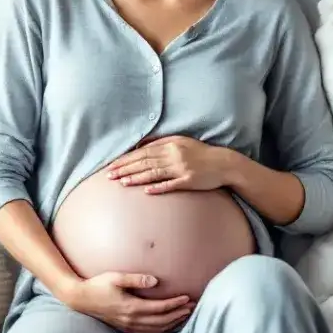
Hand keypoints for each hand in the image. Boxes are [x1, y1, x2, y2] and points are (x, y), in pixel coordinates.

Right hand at [58, 272, 192, 332]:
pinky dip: (161, 330)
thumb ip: (136, 279)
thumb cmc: (97, 285)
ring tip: (185, 316)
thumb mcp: (116, 277)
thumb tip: (155, 281)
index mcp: (131, 307)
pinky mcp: (126, 328)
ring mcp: (128, 326)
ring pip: (157, 329)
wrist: (81, 299)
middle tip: (192, 307)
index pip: (160, 308)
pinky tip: (168, 325)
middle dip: (179, 314)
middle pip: (162, 321)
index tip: (187, 298)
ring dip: (172, 323)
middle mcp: (132, 320)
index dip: (175, 304)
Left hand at [104, 136, 237, 193]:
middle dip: (125, 169)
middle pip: (145, 162)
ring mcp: (181, 169)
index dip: (126, 159)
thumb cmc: (199, 152)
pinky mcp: (189, 181)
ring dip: (137, 178)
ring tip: (122, 183)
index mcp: (170, 145)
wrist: (223, 163)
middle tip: (109, 176)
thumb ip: (160, 142)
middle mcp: (174, 155)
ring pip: (154, 173)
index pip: (142, 152)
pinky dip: (158, 187)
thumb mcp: (180, 141)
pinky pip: (171, 184)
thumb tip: (139, 146)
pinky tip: (146, 191)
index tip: (112, 165)